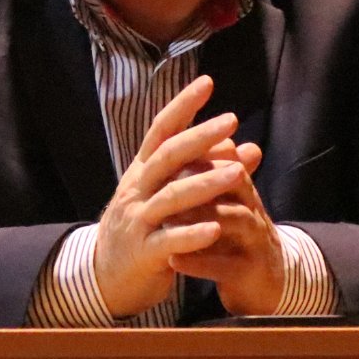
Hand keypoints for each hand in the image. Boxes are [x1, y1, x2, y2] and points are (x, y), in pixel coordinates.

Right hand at [91, 75, 256, 317]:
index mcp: (143, 172)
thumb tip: (251, 148)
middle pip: (166, 157)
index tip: (207, 82)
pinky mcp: (143, 253)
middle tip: (230, 120)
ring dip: (206, 183)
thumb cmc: (146, 228)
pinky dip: (192, 235)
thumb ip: (207, 171)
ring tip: (239, 173)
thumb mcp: (172, 195)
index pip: (161, 130)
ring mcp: (137, 221)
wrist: (107, 275)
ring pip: (171, 197)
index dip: (182, 106)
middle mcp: (137, 190)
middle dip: (199, 137)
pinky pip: (169, 241)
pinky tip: (215, 229)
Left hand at [168, 136, 284, 315]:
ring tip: (167, 219)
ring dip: (199, 217)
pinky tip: (174, 260)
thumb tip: (195, 141)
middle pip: (233, 184)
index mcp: (244, 192)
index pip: (227, 161)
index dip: (201, 153)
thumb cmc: (238, 239)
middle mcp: (253, 210)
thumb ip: (212, 176)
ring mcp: (255, 241)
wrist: (269, 284)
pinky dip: (199, 264)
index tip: (166, 149)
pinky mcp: (250, 273)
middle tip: (166, 178)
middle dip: (202, 178)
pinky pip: (225, 267)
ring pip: (232, 221)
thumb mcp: (228, 206)